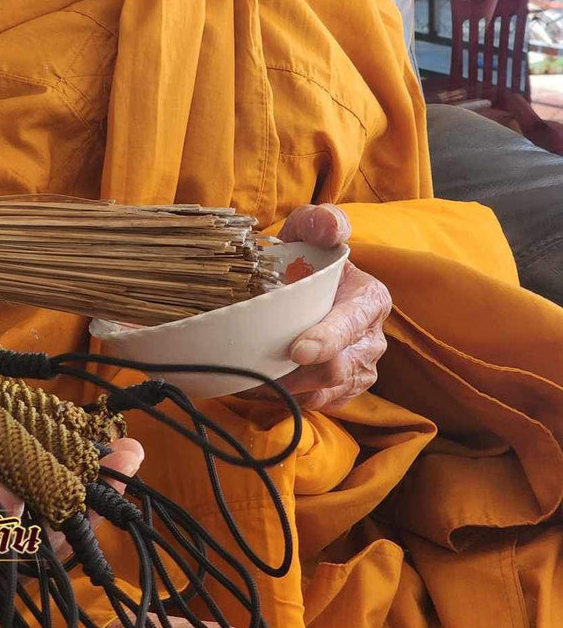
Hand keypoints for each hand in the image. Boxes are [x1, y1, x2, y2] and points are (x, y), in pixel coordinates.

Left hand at [275, 203, 391, 410]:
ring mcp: (359, 370)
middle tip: (261, 365)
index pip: (352, 326)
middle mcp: (371, 339)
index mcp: (371, 300)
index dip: (327, 340)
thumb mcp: (310, 229)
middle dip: (301, 371)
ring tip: (256, 372)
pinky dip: (288, 397)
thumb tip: (331, 228)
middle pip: (340, 368)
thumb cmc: (306, 256)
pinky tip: (262, 381)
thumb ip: (322, 222)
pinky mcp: (341, 392)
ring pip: (326, 392)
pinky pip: (316, 405)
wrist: (300, 283)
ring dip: (290, 387)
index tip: (296, 349)